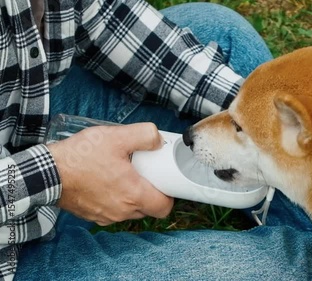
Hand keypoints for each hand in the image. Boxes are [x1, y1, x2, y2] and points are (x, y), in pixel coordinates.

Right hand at [48, 123, 173, 225]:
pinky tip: (108, 182)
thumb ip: (144, 135)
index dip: (169, 195)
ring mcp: (106, 216)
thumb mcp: (116, 136)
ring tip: (125, 175)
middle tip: (146, 174)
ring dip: (132, 197)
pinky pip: (113, 211)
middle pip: (148, 209)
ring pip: (131, 211)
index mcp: (133, 195)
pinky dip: (115, 200)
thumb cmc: (81, 157)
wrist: (46, 173)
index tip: (165, 182)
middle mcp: (122, 211)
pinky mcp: (93, 215)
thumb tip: (158, 139)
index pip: (164, 207)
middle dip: (151, 193)